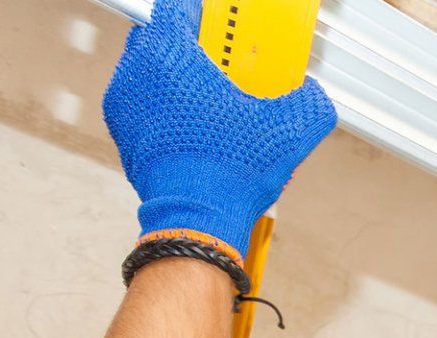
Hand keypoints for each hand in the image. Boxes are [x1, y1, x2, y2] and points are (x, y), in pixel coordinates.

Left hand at [103, 0, 337, 259]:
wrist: (197, 217)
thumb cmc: (229, 170)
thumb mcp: (289, 130)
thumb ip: (310, 101)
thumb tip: (313, 94)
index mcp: (170, 53)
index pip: (177, 6)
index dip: (203, 12)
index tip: (222, 24)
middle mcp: (137, 70)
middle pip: (161, 36)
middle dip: (192, 46)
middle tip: (223, 66)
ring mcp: (124, 102)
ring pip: (150, 71)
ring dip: (178, 78)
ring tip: (213, 102)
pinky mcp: (123, 132)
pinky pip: (145, 104)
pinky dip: (167, 108)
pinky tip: (198, 129)